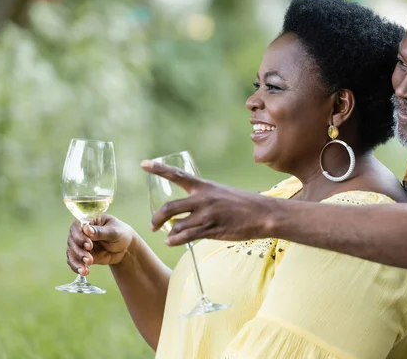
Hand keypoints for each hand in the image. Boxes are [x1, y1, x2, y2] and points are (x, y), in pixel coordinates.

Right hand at [66, 214, 134, 275]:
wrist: (126, 248)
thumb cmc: (121, 234)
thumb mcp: (114, 232)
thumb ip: (100, 232)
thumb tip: (86, 228)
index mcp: (90, 221)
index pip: (78, 226)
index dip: (80, 236)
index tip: (89, 245)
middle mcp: (83, 232)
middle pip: (72, 240)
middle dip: (79, 251)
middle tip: (89, 259)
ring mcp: (81, 244)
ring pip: (71, 252)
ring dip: (77, 261)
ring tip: (86, 268)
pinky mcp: (82, 255)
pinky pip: (74, 261)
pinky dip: (77, 267)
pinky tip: (84, 272)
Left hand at [140, 160, 278, 245]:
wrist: (263, 214)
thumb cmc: (242, 204)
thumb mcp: (220, 194)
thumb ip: (202, 200)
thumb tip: (184, 215)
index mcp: (204, 186)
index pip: (177, 175)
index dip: (158, 169)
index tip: (143, 164)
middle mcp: (203, 199)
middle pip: (169, 207)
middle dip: (157, 218)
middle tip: (153, 225)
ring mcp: (207, 215)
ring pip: (177, 226)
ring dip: (169, 233)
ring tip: (168, 237)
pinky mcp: (212, 229)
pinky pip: (187, 237)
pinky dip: (175, 241)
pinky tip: (172, 242)